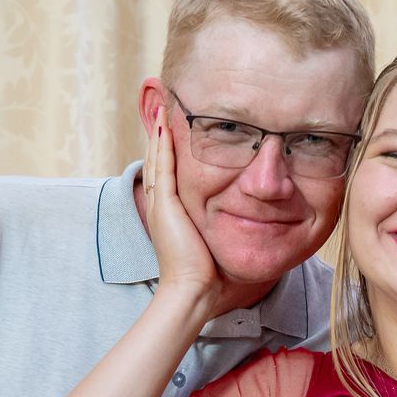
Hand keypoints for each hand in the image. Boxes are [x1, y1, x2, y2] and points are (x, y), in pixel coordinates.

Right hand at [143, 105, 219, 296]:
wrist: (192, 289)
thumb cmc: (206, 272)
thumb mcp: (210, 239)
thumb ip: (218, 224)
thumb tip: (239, 217)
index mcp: (168, 212)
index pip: (165, 173)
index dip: (166, 150)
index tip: (171, 129)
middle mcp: (160, 205)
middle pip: (157, 160)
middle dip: (159, 134)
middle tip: (161, 107)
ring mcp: (160, 204)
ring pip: (157, 159)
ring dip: (158, 133)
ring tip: (161, 108)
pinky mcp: (165, 206)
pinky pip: (162, 168)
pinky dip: (163, 146)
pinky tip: (164, 127)